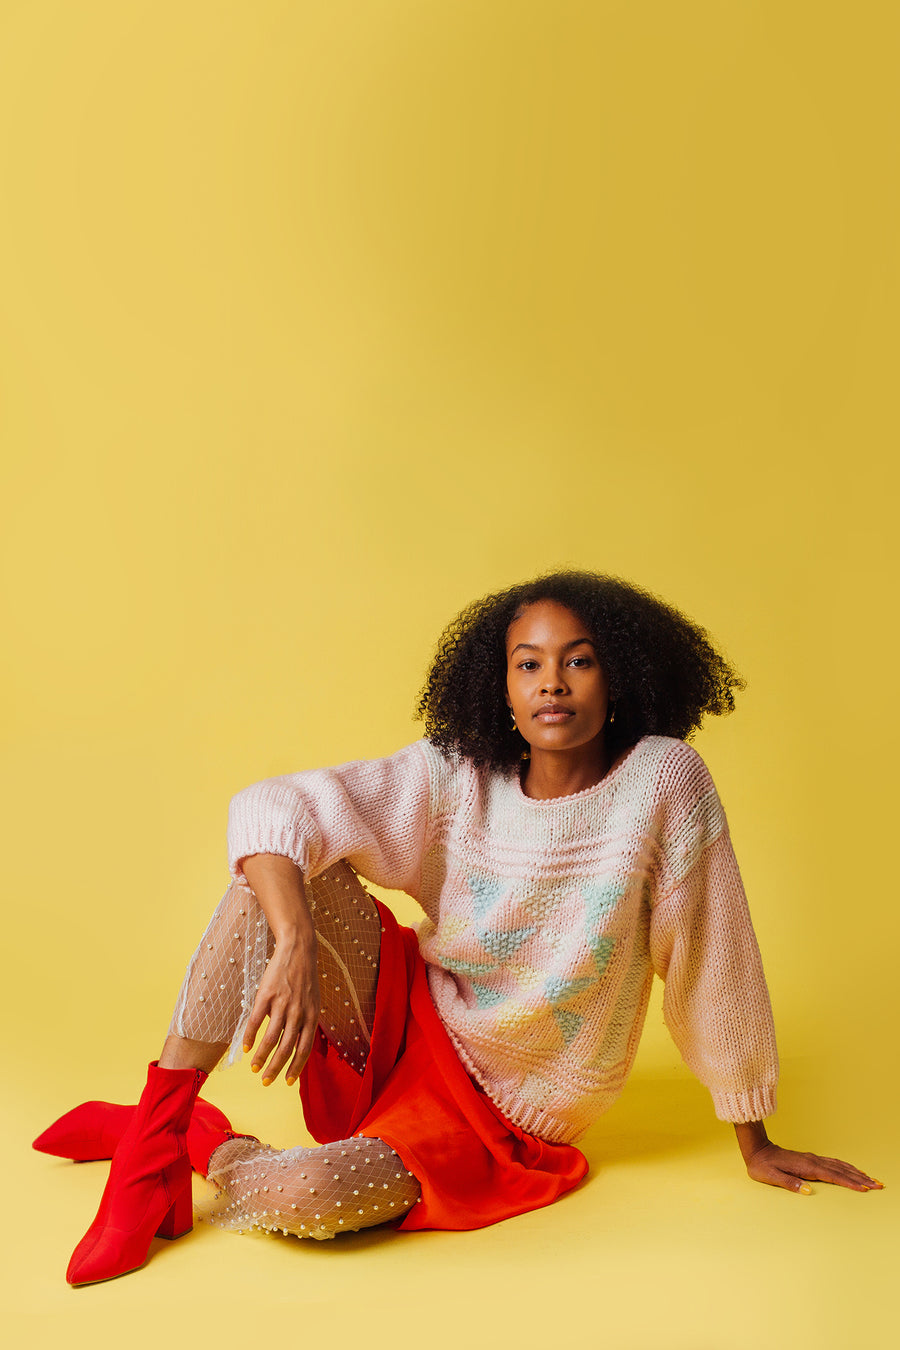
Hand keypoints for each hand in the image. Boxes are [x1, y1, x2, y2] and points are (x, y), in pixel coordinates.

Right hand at [242, 935, 320, 1086]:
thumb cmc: (305, 979)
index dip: (296, 1067)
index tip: (287, 1082)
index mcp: (312, 1016)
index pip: (305, 1049)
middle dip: (275, 1068)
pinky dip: (250, 1037)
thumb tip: (294, 1046)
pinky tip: (245, 1048)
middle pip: (286, 1048)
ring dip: (261, 1057)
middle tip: (266, 1082)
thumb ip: (305, 1023)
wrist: (298, 949)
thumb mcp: (313, 1002)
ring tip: (254, 1069)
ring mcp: (282, 1003)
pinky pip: (255, 1021)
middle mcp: (298, 1012)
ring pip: (270, 1038)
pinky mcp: (266, 994)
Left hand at [745, 1141, 884, 1194]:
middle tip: (878, 1185)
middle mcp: (812, 1161)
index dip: (849, 1182)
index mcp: (806, 1167)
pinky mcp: (811, 1159)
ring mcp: (812, 1159)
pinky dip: (846, 1167)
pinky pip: (833, 1163)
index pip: (832, 1176)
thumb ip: (788, 1183)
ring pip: (839, 1165)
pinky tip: (852, 1169)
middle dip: (860, 1178)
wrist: (757, 1150)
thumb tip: (807, 1190)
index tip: (864, 1188)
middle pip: (841, 1170)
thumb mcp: (771, 1177)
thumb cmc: (763, 1166)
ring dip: (856, 1172)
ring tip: (871, 1179)